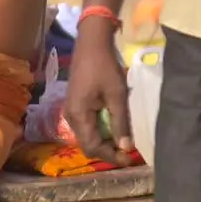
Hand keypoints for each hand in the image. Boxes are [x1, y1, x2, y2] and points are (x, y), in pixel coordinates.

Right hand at [65, 17, 133, 165]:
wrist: (91, 43)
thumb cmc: (104, 67)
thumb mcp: (117, 95)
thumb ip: (120, 123)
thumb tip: (125, 147)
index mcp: (79, 115)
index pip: (93, 147)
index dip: (111, 156)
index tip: (129, 158)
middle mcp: (71, 117)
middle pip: (88, 144)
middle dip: (108, 150)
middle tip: (128, 151)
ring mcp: (71, 110)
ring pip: (88, 135)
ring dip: (105, 141)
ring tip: (123, 140)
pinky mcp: (76, 104)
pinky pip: (87, 125)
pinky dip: (101, 130)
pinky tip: (114, 126)